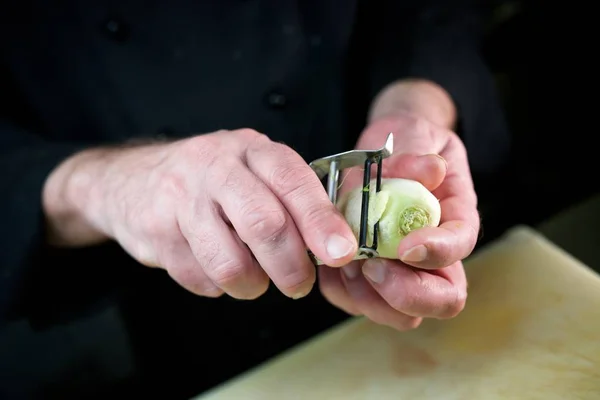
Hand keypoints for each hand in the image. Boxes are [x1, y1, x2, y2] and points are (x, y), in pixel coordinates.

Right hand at [44, 129, 357, 299]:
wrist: (131, 179)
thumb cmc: (210, 181)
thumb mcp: (252, 172)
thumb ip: (291, 199)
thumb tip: (336, 244)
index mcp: (251, 150)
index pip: (293, 181)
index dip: (320, 220)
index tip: (341, 253)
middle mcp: (215, 166)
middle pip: (264, 224)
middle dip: (290, 266)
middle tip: (299, 285)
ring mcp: (181, 197)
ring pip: (229, 262)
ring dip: (251, 285)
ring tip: (254, 281)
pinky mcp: (156, 230)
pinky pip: (198, 277)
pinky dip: (216, 286)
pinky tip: (215, 269)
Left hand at [319, 114, 478, 330]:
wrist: (385, 149)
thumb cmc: (407, 143)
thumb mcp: (416, 136)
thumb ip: (418, 154)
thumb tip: (433, 171)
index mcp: (453, 218)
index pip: (461, 247)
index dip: (439, 253)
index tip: (407, 246)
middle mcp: (435, 254)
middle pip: (442, 300)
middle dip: (406, 294)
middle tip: (372, 267)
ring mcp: (404, 271)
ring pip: (400, 315)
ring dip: (368, 296)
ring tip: (346, 261)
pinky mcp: (370, 278)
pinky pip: (357, 301)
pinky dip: (340, 289)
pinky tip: (329, 262)